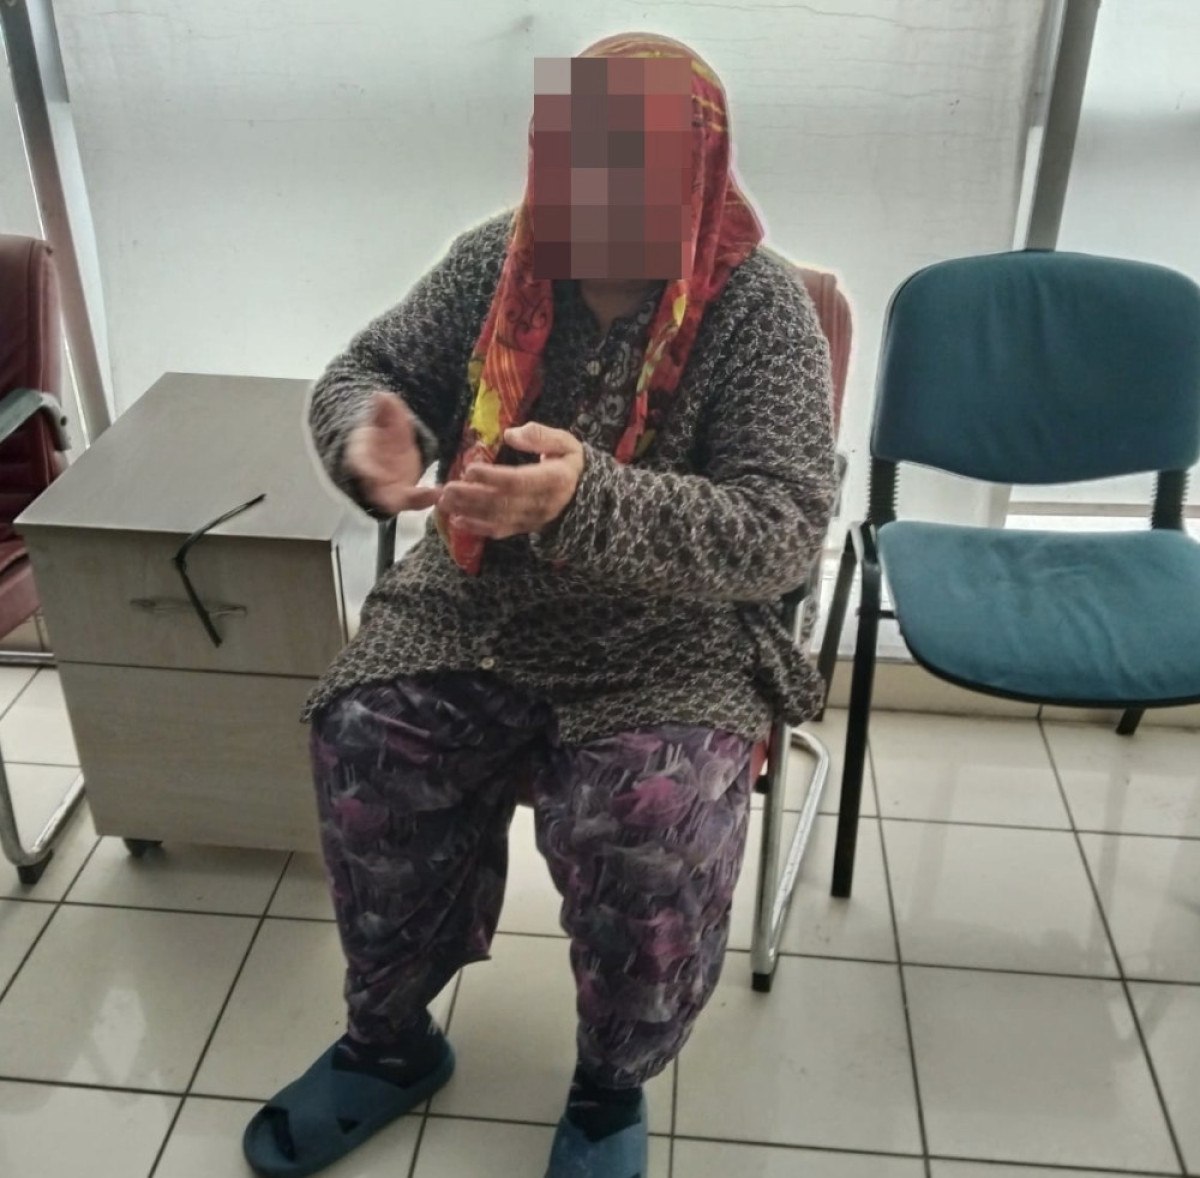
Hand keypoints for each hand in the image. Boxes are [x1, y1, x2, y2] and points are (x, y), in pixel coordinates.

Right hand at [344, 391, 441, 514]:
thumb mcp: (382, 418)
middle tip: (399, 501)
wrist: (386, 446)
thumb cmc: (380, 432)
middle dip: (387, 497)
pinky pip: (414, 500)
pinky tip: (439, 493)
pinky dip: (425, 498)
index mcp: (361, 456)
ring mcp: (388, 488)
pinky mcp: (404, 494)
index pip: (360, 465)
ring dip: (412, 500)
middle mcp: (372, 478)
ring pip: (395, 501)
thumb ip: (383, 410)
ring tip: (432, 495)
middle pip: (376, 491)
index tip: (374, 477)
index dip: (366, 471)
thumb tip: (381, 395)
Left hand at [439, 422, 583, 538]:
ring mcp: (531, 519)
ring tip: (444, 502)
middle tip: (447, 488)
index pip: (518, 481)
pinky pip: (499, 530)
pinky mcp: (524, 527)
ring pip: (496, 517)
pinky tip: (456, 521)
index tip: (470, 469)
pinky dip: (477, 528)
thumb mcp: (565, 442)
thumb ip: (540, 436)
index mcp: (553, 480)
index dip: (492, 478)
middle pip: (502, 502)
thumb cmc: (569, 462)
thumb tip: (511, 435)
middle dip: (471, 496)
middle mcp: (541, 504)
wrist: (584, 494)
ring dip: (468, 511)